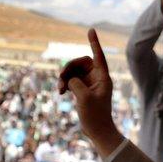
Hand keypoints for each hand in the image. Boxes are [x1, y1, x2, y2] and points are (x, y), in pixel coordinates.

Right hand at [58, 29, 122, 156]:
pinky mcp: (82, 90)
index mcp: (103, 77)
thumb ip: (76, 83)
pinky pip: (71, 81)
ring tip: (59, 90)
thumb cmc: (95, 115)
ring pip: (74, 72)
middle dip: (69, 68)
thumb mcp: (84, 97)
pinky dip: (65, 85)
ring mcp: (89, 84)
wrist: (97, 131)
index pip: (98, 56)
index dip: (94, 43)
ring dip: (64, 78)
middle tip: (61, 78)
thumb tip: (70, 79)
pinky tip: (60, 93)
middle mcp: (97, 78)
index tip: (91, 30)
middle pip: (81, 63)